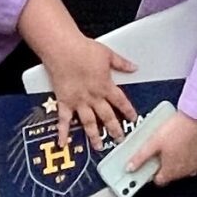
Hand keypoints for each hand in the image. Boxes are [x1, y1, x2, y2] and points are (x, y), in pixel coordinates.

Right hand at [46, 35, 139, 153]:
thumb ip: (121, 63)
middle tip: (119, 139)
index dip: (128, 111)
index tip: (133, 119)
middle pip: (107, 116)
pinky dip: (63, 132)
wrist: (62, 49)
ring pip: (89, 122)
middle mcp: (93, 97)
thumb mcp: (108, 54)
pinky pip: (64, 120)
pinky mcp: (64, 101)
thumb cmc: (83, 49)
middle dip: (114, 129)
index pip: (121, 102)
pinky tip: (63, 143)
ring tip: (99, 147)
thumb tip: (134, 67)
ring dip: (94, 136)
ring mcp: (78, 101)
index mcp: (105, 86)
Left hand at [130, 109, 196, 185]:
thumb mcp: (153, 142)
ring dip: (177, 161)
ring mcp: (196, 166)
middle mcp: (184, 172)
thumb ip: (141, 157)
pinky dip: (189, 156)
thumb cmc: (179, 128)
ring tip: (173, 145)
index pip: (158, 181)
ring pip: (183, 168)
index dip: (152, 173)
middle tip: (162, 151)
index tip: (149, 165)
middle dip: (165, 165)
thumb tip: (130, 167)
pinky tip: (185, 145)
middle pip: (170, 175)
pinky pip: (194, 162)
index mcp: (170, 171)